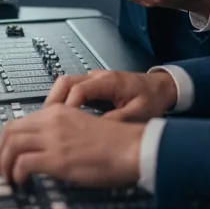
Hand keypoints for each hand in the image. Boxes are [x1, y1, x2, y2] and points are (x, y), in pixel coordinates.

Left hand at [0, 104, 143, 186]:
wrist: (131, 147)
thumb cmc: (113, 141)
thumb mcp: (80, 126)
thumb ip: (60, 130)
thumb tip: (43, 146)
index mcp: (57, 112)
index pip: (18, 121)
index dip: (6, 140)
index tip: (6, 153)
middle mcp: (51, 121)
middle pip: (9, 131)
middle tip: (0, 168)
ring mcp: (53, 139)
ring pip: (10, 145)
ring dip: (4, 164)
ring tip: (8, 178)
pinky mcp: (57, 159)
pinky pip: (22, 163)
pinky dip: (16, 174)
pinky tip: (22, 182)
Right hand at [43, 69, 176, 121]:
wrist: (163, 87)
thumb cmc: (152, 98)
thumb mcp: (138, 113)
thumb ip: (117, 120)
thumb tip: (96, 131)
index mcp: (109, 81)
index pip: (79, 89)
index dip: (68, 106)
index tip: (62, 122)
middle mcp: (98, 77)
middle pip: (66, 82)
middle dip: (53, 101)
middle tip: (46, 121)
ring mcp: (95, 80)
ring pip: (66, 84)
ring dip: (56, 101)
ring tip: (50, 121)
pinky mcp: (95, 86)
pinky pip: (72, 89)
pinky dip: (63, 101)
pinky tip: (61, 118)